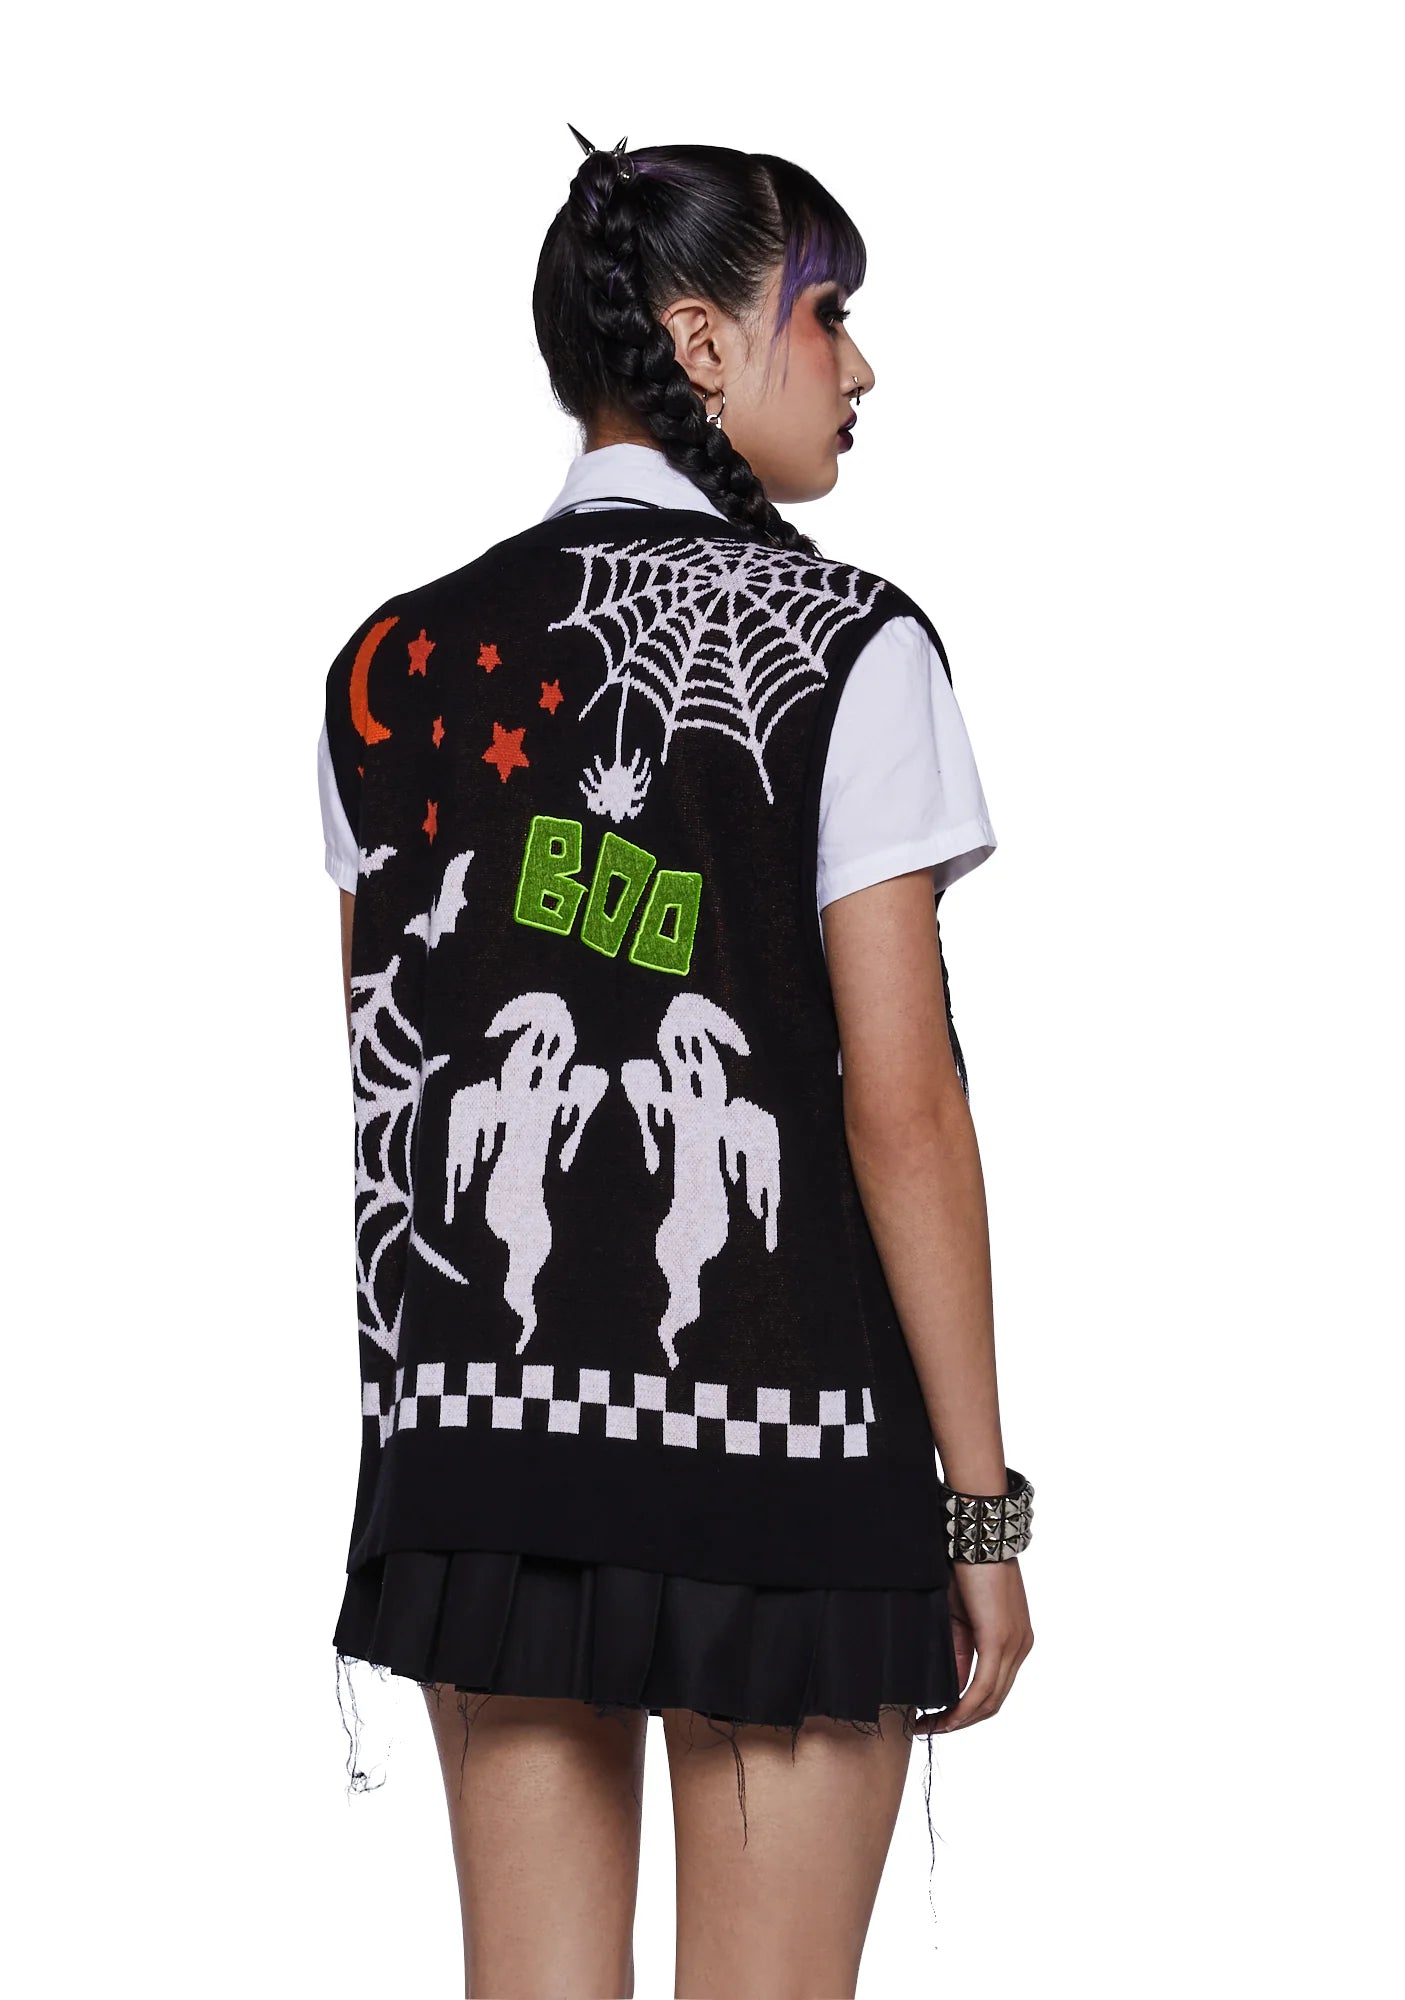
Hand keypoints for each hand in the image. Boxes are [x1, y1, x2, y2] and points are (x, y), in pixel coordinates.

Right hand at [916, 1557, 1032, 1733]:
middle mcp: (1020, 1647)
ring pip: (990, 1699)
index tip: (939, 1719)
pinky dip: (964, 1707)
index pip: (995, 1689)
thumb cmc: (965, 1568)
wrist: (977, 1535)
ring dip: (959, 1719)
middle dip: (961, 1721)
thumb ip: (959, 1649)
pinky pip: (985, 1686)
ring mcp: (1014, 1645)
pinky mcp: (1000, 1639)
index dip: (967, 1711)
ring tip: (930, 1726)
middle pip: (994, 1701)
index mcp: (1015, 1641)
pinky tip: (943, 1716)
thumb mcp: (959, 1616)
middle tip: (930, 1729)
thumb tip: (951, 1683)